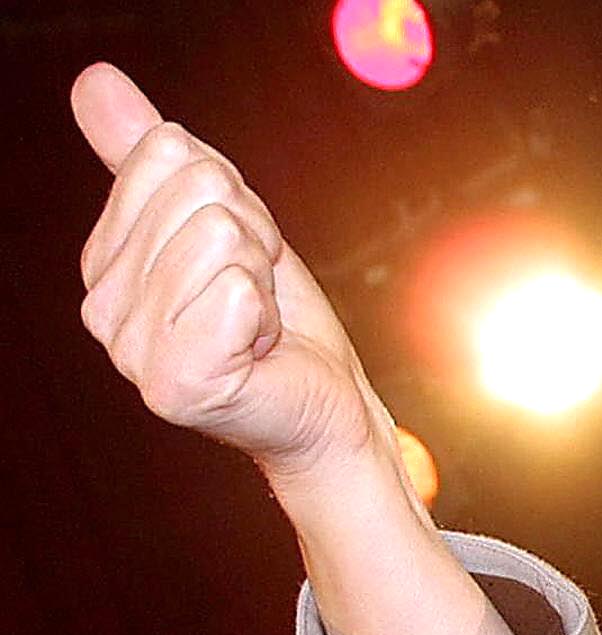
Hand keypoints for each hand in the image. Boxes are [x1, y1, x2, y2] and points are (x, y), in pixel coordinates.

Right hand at [71, 63, 380, 479]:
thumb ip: (156, 160)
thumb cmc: (281, 323)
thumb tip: (95, 79)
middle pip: (200, 191)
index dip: (233, 198)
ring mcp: (132, 351)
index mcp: (104, 262)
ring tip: (258, 326)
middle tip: (258, 297)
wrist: (326, 407)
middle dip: (254, 239)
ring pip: (221, 237)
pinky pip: (238, 292)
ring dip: (264, 278)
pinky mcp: (176, 383)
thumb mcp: (228, 222)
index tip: (243, 258)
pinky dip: (269, 316)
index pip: (168, 154)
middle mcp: (102, 308)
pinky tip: (259, 353)